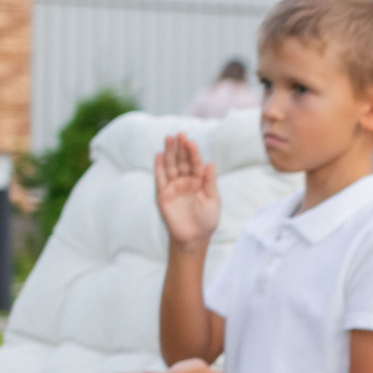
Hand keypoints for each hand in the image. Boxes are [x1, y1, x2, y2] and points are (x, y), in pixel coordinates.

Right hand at [153, 134, 220, 252]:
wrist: (194, 238)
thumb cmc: (207, 220)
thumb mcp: (213, 199)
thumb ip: (210, 181)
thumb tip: (210, 162)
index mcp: (200, 181)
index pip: (195, 163)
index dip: (193, 152)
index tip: (191, 142)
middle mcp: (186, 181)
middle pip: (182, 161)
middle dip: (181, 148)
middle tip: (180, 134)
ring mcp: (174, 187)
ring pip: (170, 166)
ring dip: (169, 152)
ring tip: (169, 138)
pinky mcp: (163, 194)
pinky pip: (160, 178)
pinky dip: (159, 167)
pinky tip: (159, 155)